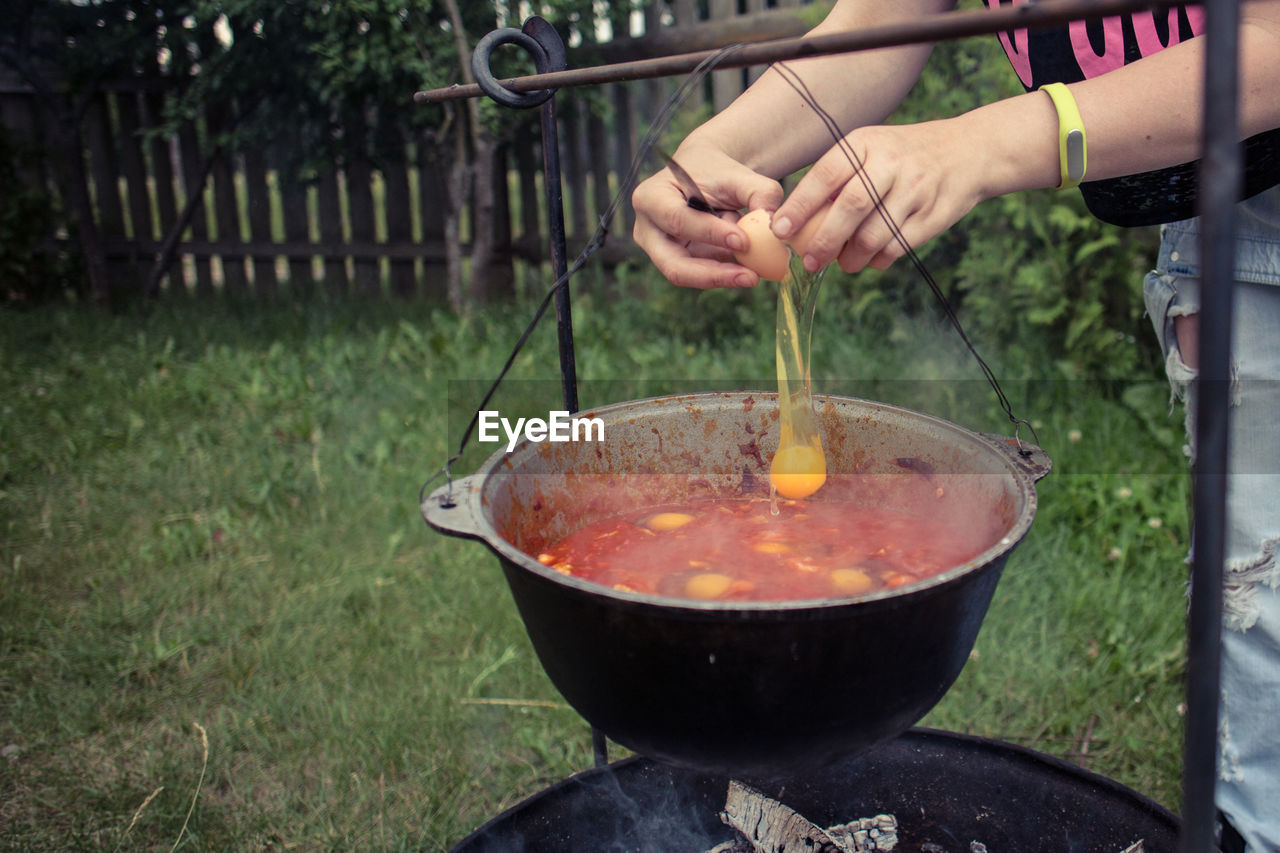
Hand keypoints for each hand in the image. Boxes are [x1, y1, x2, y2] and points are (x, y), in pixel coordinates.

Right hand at [631, 145, 782, 288]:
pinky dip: (726, 271)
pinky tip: (749, 265)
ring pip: (689, 275)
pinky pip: (701, 275)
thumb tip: (775, 226)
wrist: (705, 177)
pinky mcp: (674, 262)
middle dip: (714, 274)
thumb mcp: (739, 175)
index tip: (744, 241)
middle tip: (751, 277)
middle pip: (674, 265)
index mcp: (651, 197)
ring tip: (755, 267)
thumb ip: (760, 194)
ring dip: (724, 272)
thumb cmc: (718, 172)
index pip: (677, 220)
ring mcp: (657, 251)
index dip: (710, 234)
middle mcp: (646, 229)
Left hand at [771, 118, 984, 273]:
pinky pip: (896, 246)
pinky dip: (877, 259)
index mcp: (866, 143)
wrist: (968, 151)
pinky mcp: (933, 215)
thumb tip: (795, 220)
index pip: (826, 175)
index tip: (780, 231)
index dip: (800, 206)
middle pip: (850, 207)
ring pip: (873, 234)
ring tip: (842, 263)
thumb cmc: (902, 155)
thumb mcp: (870, 148)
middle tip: (809, 262)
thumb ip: (837, 178)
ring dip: (851, 257)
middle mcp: (891, 163)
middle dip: (823, 241)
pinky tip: (870, 259)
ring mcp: (915, 189)